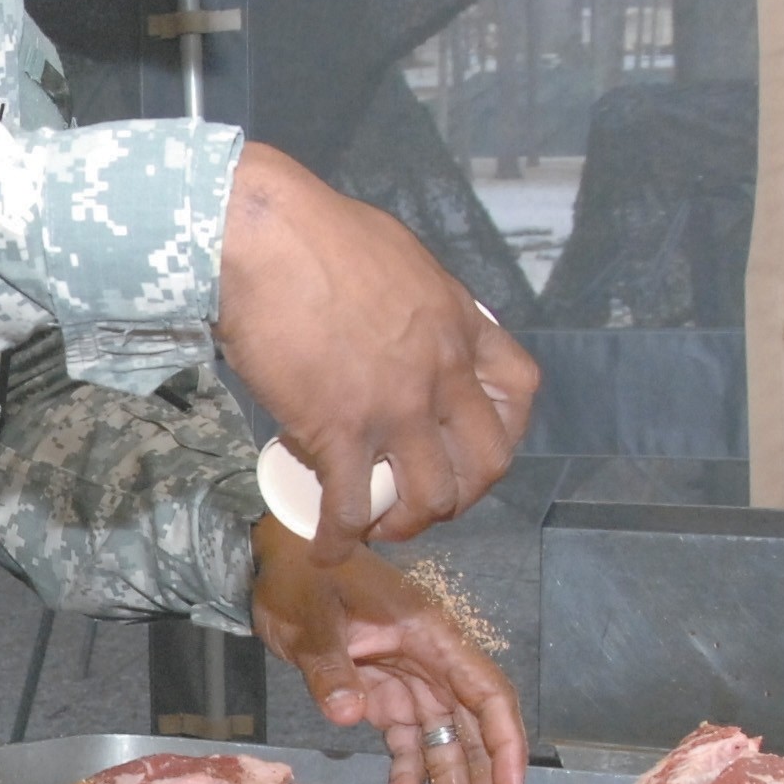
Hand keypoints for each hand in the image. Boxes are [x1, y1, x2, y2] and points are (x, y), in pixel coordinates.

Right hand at [215, 144, 540, 563]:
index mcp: (460, 325)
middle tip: (421, 500)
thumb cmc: (317, 234)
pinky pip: (349, 505)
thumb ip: (413, 303)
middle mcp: (443, 373)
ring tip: (374, 526)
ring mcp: (396, 407)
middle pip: (486, 462)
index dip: (503, 431)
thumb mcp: (399, 261)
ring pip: (430, 496)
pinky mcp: (340, 431)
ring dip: (405, 524)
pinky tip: (324, 549)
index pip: (518, 390)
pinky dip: (339, 539)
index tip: (471, 445)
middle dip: (460, 495)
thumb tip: (396, 324)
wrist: (266, 238)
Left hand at [251, 516, 529, 783]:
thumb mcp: (314, 618)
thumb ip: (331, 667)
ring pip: (440, 743)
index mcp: (431, 636)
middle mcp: (431, 663)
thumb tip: (349, 714)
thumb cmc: (304, 576)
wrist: (277, 561)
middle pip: (468, 731)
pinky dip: (405, 773)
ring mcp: (409, 681)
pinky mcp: (382, 695)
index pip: (486, 694)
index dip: (505, 743)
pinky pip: (405, 741)